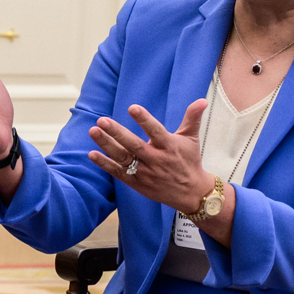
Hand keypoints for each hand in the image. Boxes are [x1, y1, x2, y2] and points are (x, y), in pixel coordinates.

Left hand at [88, 101, 215, 214]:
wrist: (191, 193)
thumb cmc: (189, 161)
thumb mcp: (191, 139)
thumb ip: (192, 118)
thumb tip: (202, 100)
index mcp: (169, 146)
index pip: (156, 131)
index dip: (144, 119)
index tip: (132, 107)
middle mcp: (156, 159)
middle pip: (134, 145)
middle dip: (117, 133)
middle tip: (102, 120)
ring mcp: (145, 172)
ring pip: (123, 158)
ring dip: (106, 145)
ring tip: (93, 131)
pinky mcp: (137, 183)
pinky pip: (118, 173)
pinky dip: (105, 164)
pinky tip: (91, 154)